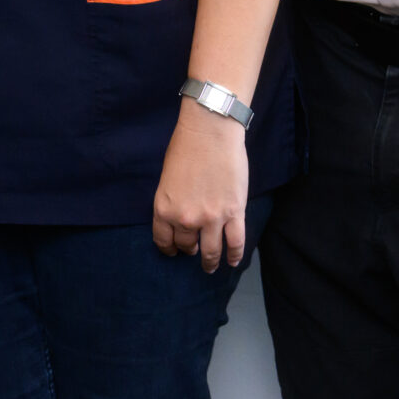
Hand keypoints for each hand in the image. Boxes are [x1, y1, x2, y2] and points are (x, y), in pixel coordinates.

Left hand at [151, 101, 249, 272]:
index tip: (173, 252)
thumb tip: (179, 216)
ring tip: (211, 266)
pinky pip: (235, 243)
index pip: (163, 239)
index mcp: (164, 208)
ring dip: (211, 262)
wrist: (210, 132)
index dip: (169, 249)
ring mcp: (211, 218)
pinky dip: (234, 256)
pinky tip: (232, 261)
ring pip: (211, 251)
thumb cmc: (185, 148)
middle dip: (190, 251)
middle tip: (194, 253)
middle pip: (187, 246)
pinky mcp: (233, 213)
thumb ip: (172, 201)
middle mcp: (185, 218)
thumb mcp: (167, 178)